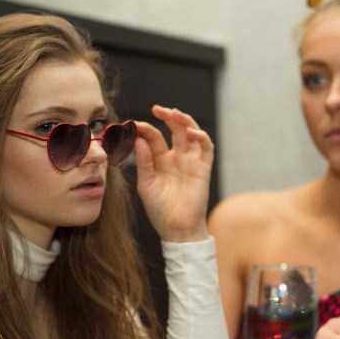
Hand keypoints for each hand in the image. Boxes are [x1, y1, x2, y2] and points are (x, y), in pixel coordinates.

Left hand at [133, 105, 212, 241]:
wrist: (176, 229)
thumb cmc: (160, 210)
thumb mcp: (146, 185)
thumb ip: (144, 162)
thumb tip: (138, 140)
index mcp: (161, 161)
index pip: (155, 137)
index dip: (145, 129)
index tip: (133, 124)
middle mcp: (177, 158)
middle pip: (175, 130)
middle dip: (168, 117)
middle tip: (157, 109)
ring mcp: (191, 162)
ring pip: (191, 133)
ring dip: (184, 121)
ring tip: (174, 114)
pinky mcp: (203, 168)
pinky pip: (206, 148)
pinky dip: (200, 137)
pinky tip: (190, 132)